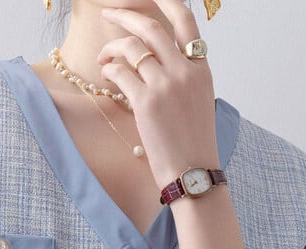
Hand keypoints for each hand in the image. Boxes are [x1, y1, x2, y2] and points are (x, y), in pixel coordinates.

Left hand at [97, 0, 219, 188]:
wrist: (193, 174)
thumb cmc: (193, 146)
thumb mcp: (198, 104)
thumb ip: (184, 79)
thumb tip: (159, 62)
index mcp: (201, 70)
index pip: (186, 21)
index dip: (166, 0)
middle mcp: (185, 72)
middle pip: (151, 26)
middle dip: (125, 14)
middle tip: (110, 13)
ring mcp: (166, 86)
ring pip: (132, 47)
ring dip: (112, 47)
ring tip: (104, 58)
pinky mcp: (146, 102)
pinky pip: (120, 72)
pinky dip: (110, 70)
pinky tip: (108, 77)